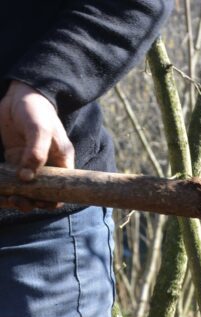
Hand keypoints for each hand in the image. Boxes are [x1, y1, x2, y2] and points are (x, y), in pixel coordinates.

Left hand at [0, 80, 74, 210]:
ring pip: (26, 187)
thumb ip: (36, 153)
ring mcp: (30, 163)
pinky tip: (2, 190)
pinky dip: (7, 185)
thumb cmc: (37, 111)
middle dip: (33, 200)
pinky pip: (11, 177)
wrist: (20, 95)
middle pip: (43, 191)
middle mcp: (47, 165)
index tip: (40, 203)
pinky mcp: (15, 158)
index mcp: (61, 161)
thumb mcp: (40, 131)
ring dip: (19, 196)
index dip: (54, 199)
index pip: (62, 187)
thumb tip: (27, 178)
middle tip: (19, 201)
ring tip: (10, 198)